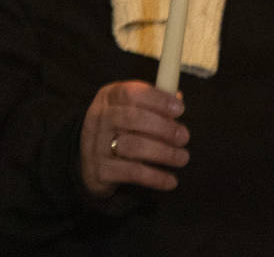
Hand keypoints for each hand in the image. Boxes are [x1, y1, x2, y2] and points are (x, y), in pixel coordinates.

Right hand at [79, 80, 189, 197]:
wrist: (89, 160)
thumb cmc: (124, 127)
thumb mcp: (135, 108)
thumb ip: (156, 103)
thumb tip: (178, 99)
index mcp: (110, 97)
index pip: (131, 93)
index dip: (158, 100)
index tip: (180, 109)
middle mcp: (99, 119)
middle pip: (133, 119)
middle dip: (164, 128)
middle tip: (184, 137)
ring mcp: (96, 145)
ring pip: (133, 146)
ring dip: (164, 153)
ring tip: (182, 158)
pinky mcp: (99, 171)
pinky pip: (131, 173)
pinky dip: (155, 177)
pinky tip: (171, 181)